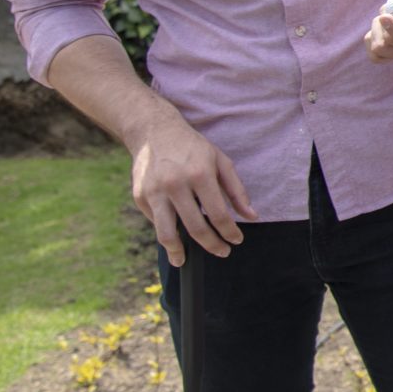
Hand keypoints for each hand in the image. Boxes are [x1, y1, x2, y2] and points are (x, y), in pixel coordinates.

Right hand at [129, 112, 258, 263]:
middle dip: (211, 245)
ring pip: (166, 233)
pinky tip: (174, 233)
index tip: (236, 241)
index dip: (229, 232)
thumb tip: (252, 216)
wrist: (154, 131)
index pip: (218, 214)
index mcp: (200, 174)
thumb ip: (237, 190)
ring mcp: (154, 191)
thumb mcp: (220, 161)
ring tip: (183, 260)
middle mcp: (175, 184)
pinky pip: (155, 221)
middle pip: (194, 228)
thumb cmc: (193, 147)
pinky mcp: (140, 196)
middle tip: (222, 252)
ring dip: (177, 251)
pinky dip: (166, 230)